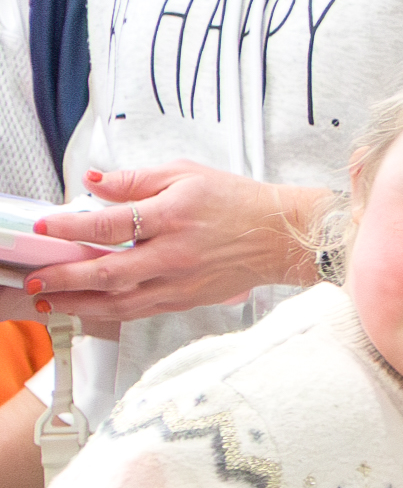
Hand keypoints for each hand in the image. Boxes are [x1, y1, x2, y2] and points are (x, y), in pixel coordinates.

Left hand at [27, 163, 328, 320]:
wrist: (280, 236)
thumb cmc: (237, 202)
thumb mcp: (186, 174)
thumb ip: (136, 179)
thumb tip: (94, 183)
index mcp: (174, 216)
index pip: (112, 224)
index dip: (72, 227)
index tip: (45, 227)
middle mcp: (175, 254)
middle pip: (109, 273)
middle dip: (66, 278)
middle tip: (36, 278)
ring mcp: (181, 283)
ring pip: (121, 302)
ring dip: (79, 303)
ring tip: (49, 300)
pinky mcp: (185, 300)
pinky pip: (139, 311)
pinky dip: (108, 313)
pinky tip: (86, 309)